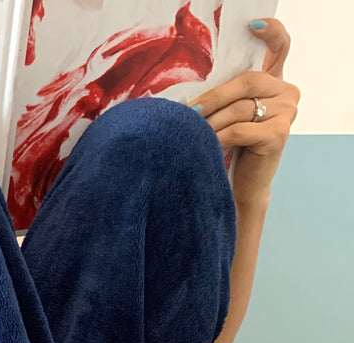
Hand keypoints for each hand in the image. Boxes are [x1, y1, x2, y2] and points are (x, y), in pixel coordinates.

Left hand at [189, 18, 298, 206]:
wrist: (244, 185)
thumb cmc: (232, 148)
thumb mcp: (230, 114)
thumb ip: (227, 94)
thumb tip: (192, 91)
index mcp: (276, 82)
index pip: (280, 48)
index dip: (270, 32)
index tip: (253, 24)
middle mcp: (287, 93)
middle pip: (246, 82)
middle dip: (213, 97)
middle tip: (188, 112)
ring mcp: (287, 113)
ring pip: (239, 108)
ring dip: (210, 122)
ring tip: (191, 133)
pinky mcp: (278, 134)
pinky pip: (239, 130)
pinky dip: (217, 138)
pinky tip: (205, 145)